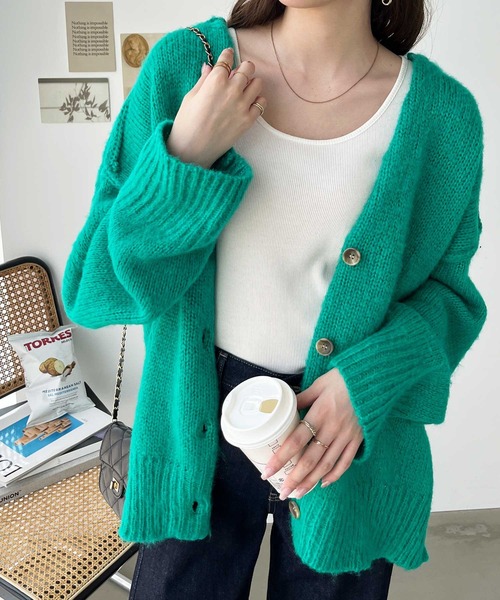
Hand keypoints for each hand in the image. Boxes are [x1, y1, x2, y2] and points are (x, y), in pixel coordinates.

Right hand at [166, 47, 266, 167]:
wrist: (192, 150)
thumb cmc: (186, 123)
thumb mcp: (190, 97)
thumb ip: (203, 80)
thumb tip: (209, 67)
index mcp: (215, 81)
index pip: (227, 59)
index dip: (227, 55)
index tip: (227, 55)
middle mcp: (232, 90)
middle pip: (248, 67)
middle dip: (243, 68)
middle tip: (238, 73)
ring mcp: (242, 106)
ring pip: (258, 83)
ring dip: (252, 83)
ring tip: (244, 89)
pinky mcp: (248, 120)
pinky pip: (261, 103)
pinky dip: (257, 100)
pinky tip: (248, 103)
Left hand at [260, 368, 363, 499]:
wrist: (373, 378)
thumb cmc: (343, 379)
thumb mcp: (319, 384)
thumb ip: (302, 398)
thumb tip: (285, 407)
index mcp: (320, 413)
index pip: (296, 440)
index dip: (281, 458)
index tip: (268, 471)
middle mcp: (333, 428)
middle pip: (310, 459)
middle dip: (294, 478)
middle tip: (282, 492)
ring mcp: (347, 436)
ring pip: (326, 465)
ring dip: (311, 481)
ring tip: (298, 493)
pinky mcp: (357, 439)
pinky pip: (346, 461)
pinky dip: (335, 474)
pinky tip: (323, 483)